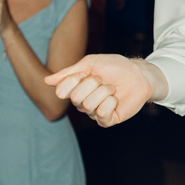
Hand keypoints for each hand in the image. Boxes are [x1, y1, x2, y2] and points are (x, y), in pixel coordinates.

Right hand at [45, 54, 167, 126]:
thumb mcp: (90, 64)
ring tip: (112, 89)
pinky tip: (116, 99)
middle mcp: (82, 103)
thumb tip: (46, 81)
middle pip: (76, 98)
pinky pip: (102, 114)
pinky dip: (111, 102)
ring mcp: (94, 113)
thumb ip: (69, 73)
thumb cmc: (115, 67)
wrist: (138, 74)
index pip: (61, 92)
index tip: (86, 72)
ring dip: (104, 92)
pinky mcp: (107, 120)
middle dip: (92, 84)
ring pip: (89, 105)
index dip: (74, 80)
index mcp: (76, 89)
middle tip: (103, 80)